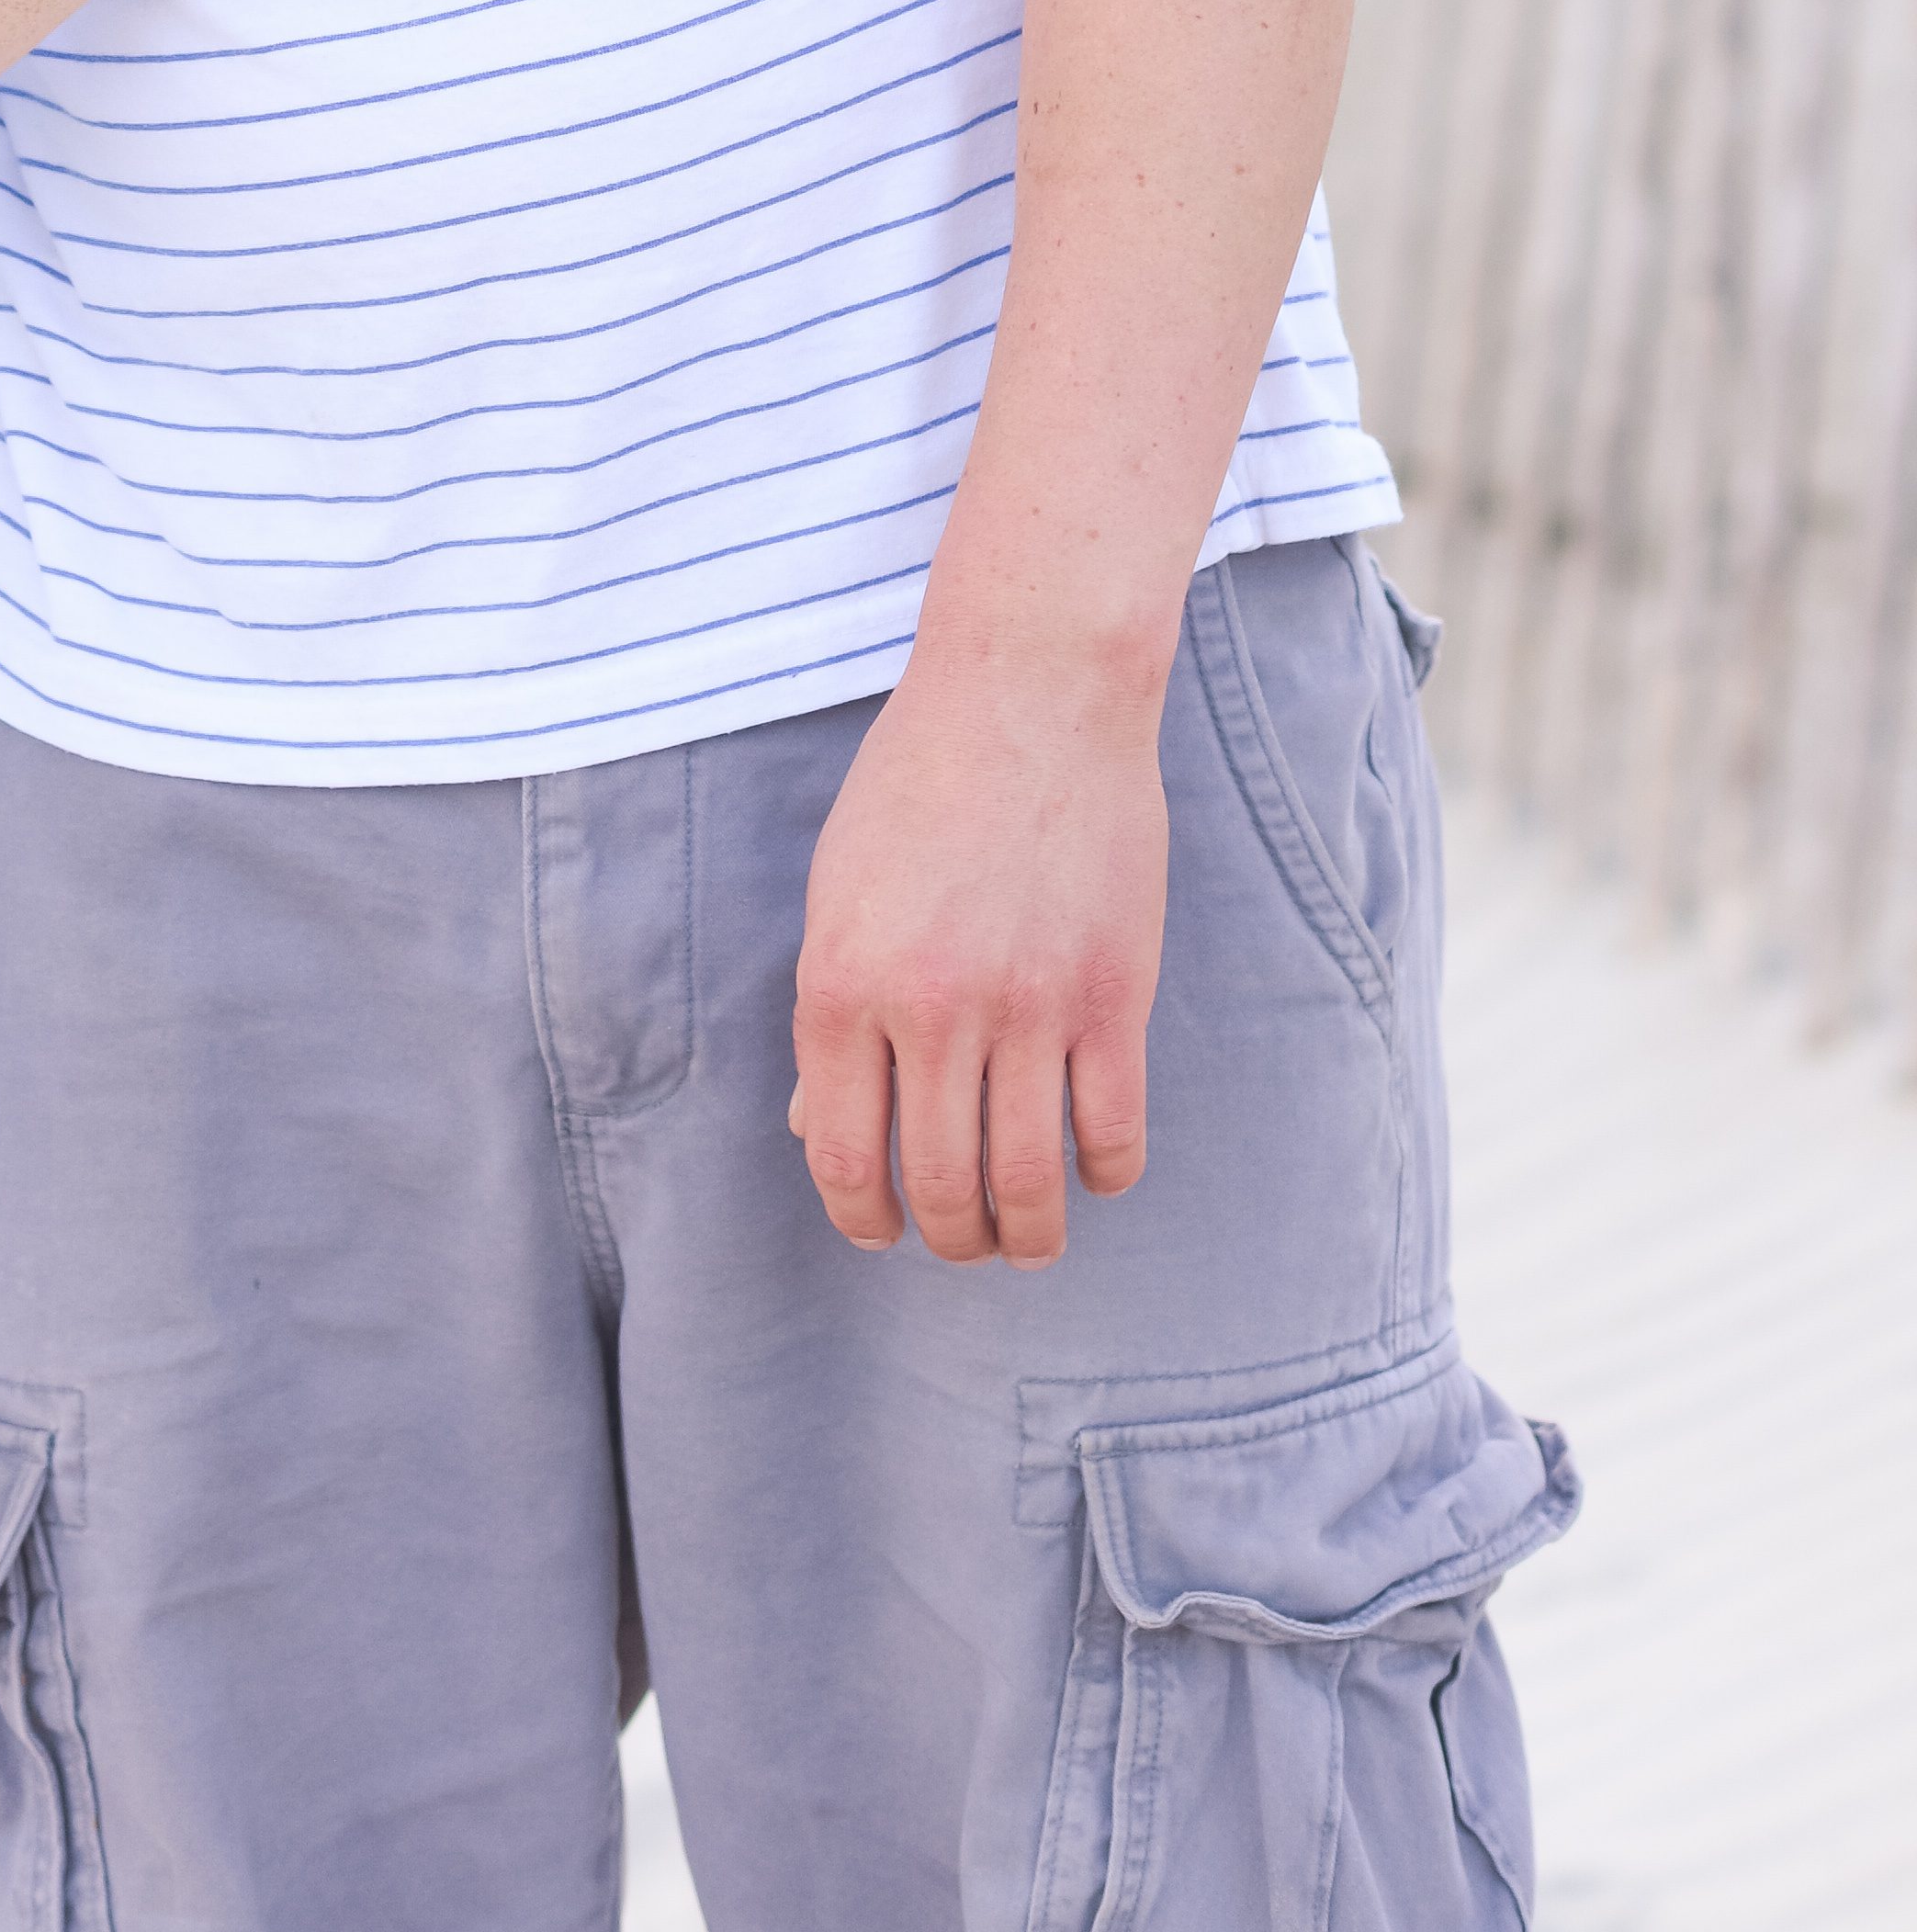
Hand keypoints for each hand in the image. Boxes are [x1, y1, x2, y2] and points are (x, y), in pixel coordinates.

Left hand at [786, 630, 1168, 1264]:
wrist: (1029, 690)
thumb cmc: (920, 783)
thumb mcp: (840, 889)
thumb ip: (831, 1014)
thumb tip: (818, 1133)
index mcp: (842, 981)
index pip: (843, 1154)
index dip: (860, 1216)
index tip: (879, 1232)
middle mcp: (930, 1007)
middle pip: (940, 1185)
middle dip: (948, 1238)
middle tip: (961, 1241)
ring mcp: (1028, 1007)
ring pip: (1028, 1184)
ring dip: (1025, 1237)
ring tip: (1023, 1240)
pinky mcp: (1112, 996)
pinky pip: (1112, 1136)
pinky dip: (1102, 1177)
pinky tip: (1091, 1171)